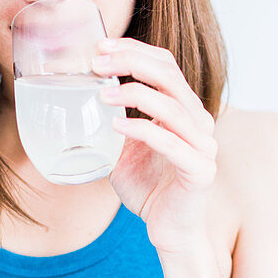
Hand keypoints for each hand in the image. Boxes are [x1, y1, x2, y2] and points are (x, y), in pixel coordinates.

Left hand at [93, 37, 217, 255]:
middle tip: (97, 63)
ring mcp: (203, 146)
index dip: (134, 49)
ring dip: (134, 94)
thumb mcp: (123, 147)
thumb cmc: (148, 187)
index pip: (164, 64)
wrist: (169, 231)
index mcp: (183, 108)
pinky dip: (144, 131)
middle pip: (169, 76)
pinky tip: (117, 127)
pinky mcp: (200, 172)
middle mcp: (198, 121)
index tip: (100, 46)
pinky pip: (173, 145)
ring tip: (102, 93)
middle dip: (131, 62)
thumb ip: (111, 121)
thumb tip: (73, 100)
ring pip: (172, 107)